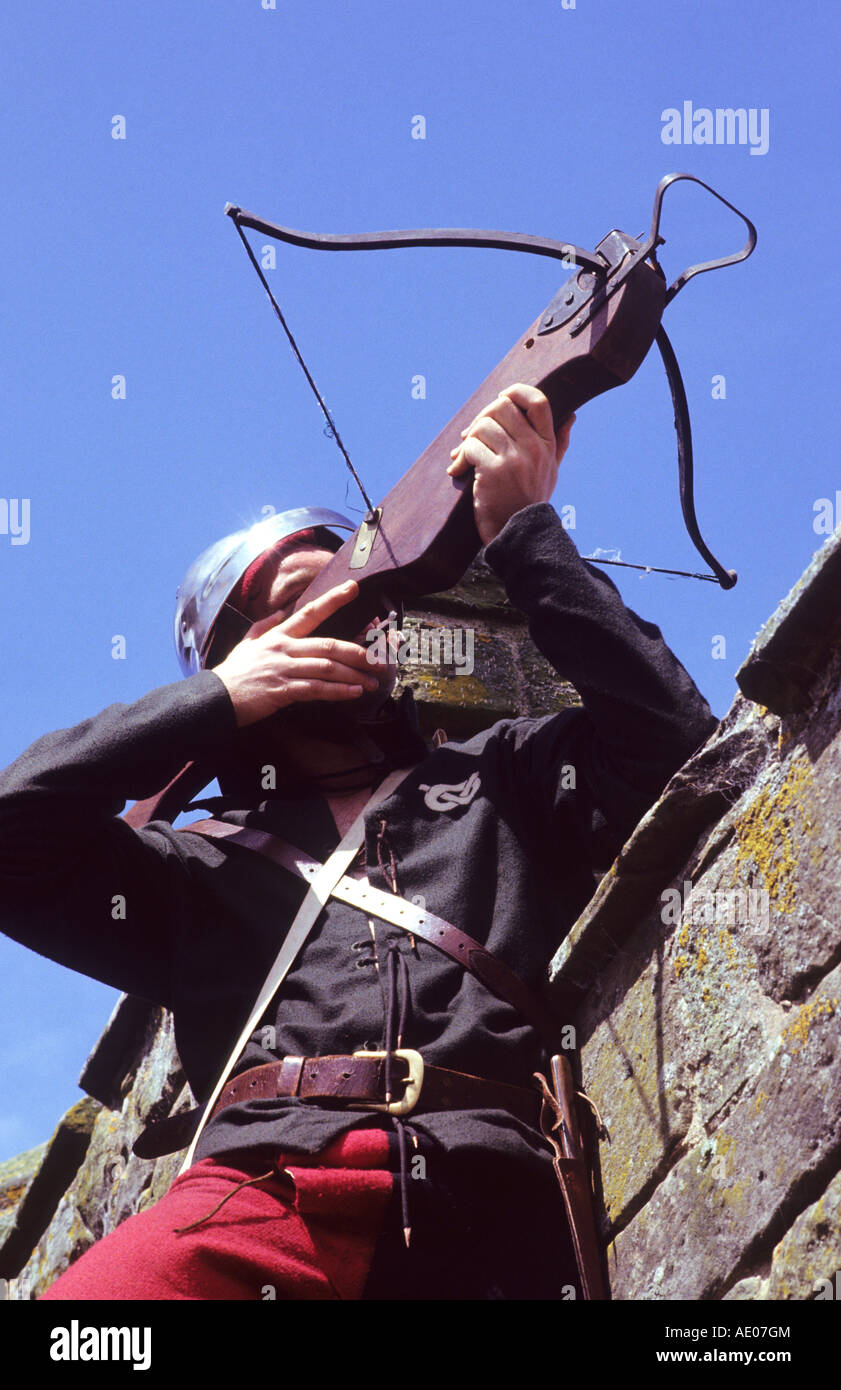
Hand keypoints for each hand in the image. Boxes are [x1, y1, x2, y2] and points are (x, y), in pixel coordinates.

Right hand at [213, 580, 388, 727]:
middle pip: (328, 644)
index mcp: (278, 635)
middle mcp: (283, 648)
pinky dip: (337, 691)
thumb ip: (264, 626)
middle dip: (358, 651)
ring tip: (371, 681)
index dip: (333, 599)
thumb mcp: (246, 643)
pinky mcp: (282, 690)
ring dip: (353, 674)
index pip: (310, 612)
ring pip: (326, 668)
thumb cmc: (233, 673)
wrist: (215, 698)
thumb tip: (280, 613)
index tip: (354, 588)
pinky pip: (316, 688)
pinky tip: (353, 693)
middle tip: (379, 659)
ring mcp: (283, 669)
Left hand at [446, 383, 574, 544]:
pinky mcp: (494, 471)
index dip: (516, 392)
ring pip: (482, 425)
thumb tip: (571, 417)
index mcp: (547, 444)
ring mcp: (514, 459)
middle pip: (502, 407)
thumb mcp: (552, 471)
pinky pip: (470, 447)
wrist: (519, 535)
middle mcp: (534, 448)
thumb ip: (559, 443)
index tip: (501, 398)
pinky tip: (457, 471)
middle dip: (481, 417)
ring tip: (463, 457)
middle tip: (471, 435)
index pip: (538, 401)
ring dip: (467, 440)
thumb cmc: (531, 501)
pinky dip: (459, 458)